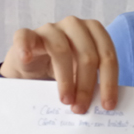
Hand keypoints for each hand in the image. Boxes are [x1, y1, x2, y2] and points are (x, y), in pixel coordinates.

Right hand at [0, 16, 118, 113]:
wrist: (31, 68)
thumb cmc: (62, 71)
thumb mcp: (82, 76)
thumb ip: (94, 83)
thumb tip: (105, 105)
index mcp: (94, 32)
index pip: (107, 55)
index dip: (109, 81)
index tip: (107, 106)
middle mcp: (74, 25)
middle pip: (87, 55)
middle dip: (86, 86)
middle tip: (81, 108)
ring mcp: (50, 28)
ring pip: (61, 50)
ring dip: (65, 79)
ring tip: (65, 100)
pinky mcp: (27, 34)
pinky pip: (24, 37)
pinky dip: (25, 47)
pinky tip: (26, 58)